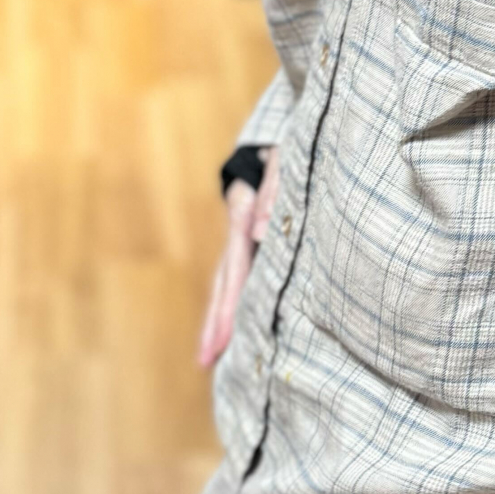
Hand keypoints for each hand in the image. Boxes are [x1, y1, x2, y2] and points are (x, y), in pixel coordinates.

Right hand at [197, 147, 279, 366]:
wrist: (277, 133)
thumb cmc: (288, 146)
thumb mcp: (285, 157)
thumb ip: (275, 186)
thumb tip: (258, 231)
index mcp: (244, 211)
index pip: (235, 264)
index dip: (231, 301)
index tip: (224, 335)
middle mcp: (238, 227)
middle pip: (223, 281)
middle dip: (215, 321)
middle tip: (206, 361)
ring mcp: (241, 235)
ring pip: (226, 282)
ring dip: (218, 319)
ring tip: (209, 357)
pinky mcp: (251, 240)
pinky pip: (239, 277)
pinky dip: (231, 304)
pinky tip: (231, 331)